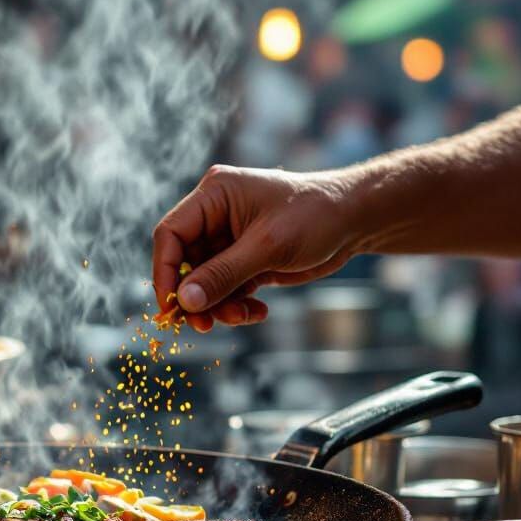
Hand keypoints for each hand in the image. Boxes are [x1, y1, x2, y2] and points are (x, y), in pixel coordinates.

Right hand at [152, 165, 358, 328]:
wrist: (356, 220)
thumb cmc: (316, 216)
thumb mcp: (267, 247)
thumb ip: (222, 274)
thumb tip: (185, 301)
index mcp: (214, 195)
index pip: (170, 234)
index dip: (164, 271)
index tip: (171, 306)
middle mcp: (215, 215)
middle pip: (183, 263)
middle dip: (195, 296)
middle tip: (202, 325)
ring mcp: (229, 239)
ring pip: (204, 282)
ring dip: (218, 305)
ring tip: (242, 317)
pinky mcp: (244, 259)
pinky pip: (226, 289)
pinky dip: (236, 305)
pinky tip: (257, 311)